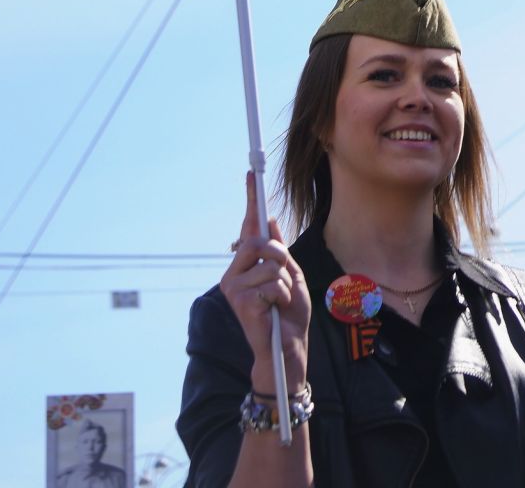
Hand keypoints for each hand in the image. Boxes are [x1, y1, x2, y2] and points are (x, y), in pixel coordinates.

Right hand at [219, 171, 311, 373]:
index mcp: (246, 264)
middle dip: (279, 257)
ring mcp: (233, 287)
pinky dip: (283, 297)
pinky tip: (274, 311)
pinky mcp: (239, 301)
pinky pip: (273, 284)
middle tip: (283, 280)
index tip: (250, 176)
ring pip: (270, 264)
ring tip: (278, 302)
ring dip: (284, 284)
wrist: (288, 347)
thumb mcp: (291, 275)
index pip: (248, 227)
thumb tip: (268, 219)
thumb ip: (279, 250)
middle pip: (259, 242)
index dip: (250, 201)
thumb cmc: (289, 313)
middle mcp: (234, 272)